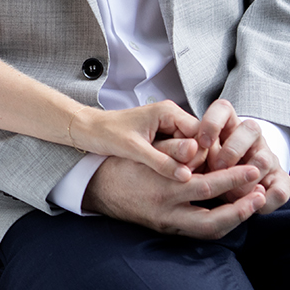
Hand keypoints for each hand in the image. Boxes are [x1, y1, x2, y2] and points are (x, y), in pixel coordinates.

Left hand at [70, 100, 201, 181]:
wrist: (88, 130)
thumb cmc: (106, 133)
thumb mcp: (134, 149)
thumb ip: (162, 162)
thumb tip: (186, 176)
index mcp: (168, 112)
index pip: (201, 134)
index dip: (200, 154)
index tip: (190, 172)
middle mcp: (172, 117)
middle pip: (199, 142)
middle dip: (193, 161)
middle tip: (181, 177)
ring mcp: (168, 127)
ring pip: (190, 149)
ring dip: (184, 163)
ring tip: (172, 175)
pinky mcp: (162, 138)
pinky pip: (178, 152)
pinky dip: (176, 163)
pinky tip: (169, 174)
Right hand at [81, 156, 265, 236]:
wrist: (97, 188)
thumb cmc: (124, 162)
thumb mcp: (146, 151)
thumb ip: (174, 150)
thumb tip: (202, 145)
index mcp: (162, 189)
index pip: (206, 186)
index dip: (233, 179)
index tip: (253, 170)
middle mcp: (167, 212)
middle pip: (213, 219)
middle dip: (240, 207)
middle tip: (261, 193)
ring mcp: (167, 225)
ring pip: (208, 232)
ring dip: (234, 219)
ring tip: (253, 203)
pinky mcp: (167, 230)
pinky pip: (198, 233)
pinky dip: (219, 224)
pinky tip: (233, 212)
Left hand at [184, 100, 289, 212]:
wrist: (232, 190)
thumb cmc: (205, 168)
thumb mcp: (195, 158)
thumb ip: (191, 155)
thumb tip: (185, 159)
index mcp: (227, 124)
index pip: (223, 109)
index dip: (212, 123)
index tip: (201, 143)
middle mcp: (251, 137)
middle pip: (250, 128)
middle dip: (231, 151)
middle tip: (216, 168)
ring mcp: (268, 158)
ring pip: (264, 159)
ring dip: (246, 179)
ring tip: (230, 193)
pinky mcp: (280, 182)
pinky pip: (279, 190)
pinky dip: (266, 201)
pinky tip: (251, 206)